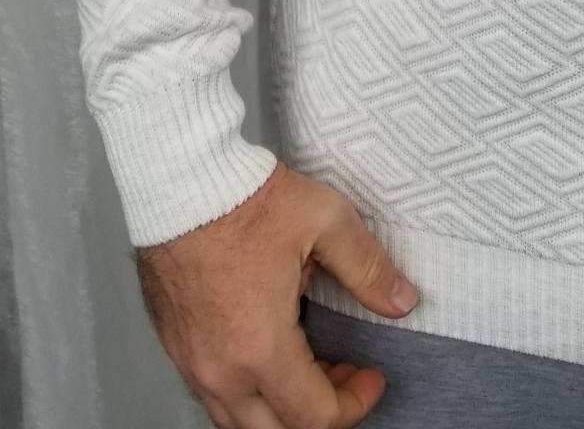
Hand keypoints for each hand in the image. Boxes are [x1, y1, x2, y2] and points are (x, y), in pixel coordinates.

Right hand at [135, 159, 419, 428]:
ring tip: (312, 364)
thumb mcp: (326, 222)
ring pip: (238, 420)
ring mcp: (191, 361)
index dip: (354, 403)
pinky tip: (271, 352)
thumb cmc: (247, 200)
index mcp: (260, 348)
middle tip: (346, 373)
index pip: (314, 416)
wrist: (182, 183)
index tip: (372, 376)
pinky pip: (214, 394)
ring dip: (281, 406)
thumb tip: (401, 301)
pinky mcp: (176, 346)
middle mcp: (219, 369)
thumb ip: (367, 268)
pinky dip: (249, 390)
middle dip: (319, 413)